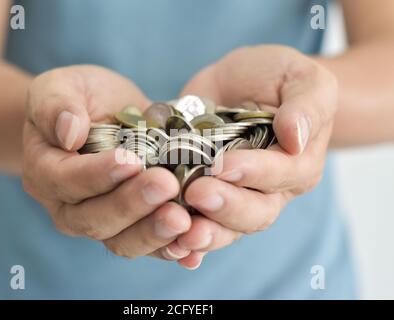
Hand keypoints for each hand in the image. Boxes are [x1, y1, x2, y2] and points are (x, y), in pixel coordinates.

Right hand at [22, 66, 194, 264]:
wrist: (103, 116)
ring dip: (152, 233)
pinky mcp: (130, 227)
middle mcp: (68, 207)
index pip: (66, 181)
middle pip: (94, 219)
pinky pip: (147, 246)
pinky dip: (169, 249)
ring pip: (121, 241)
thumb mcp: (61, 86)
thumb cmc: (81, 99)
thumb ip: (57, 104)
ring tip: (182, 218)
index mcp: (46, 171)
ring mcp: (100, 222)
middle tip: (166, 185)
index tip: (130, 160)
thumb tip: (69, 132)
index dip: (97, 175)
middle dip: (131, 205)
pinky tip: (192, 246)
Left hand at [164, 45, 337, 268]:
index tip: (222, 165)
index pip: (281, 175)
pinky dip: (189, 243)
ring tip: (183, 234)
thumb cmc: (276, 78)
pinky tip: (174, 249)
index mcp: (298, 163)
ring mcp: (237, 197)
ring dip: (205, 234)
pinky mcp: (207, 197)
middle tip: (196, 194)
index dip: (252, 172)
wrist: (240, 83)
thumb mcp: (302, 79)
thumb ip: (306, 105)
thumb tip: (296, 136)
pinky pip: (201, 225)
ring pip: (227, 227)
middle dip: (225, 207)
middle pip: (254, 212)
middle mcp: (271, 189)